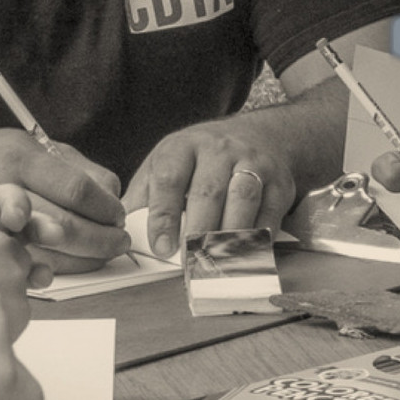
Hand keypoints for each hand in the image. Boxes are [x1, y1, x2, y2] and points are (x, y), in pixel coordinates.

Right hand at [0, 128, 128, 272]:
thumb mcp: (33, 145)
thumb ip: (75, 167)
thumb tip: (111, 194)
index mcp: (21, 158)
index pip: (76, 188)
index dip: (104, 208)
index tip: (118, 217)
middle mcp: (2, 187)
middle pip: (63, 225)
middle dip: (100, 239)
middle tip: (119, 243)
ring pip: (43, 253)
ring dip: (79, 259)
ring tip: (98, 256)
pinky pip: (11, 268)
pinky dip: (40, 273)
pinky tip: (56, 271)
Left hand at [124, 122, 291, 259]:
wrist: (257, 136)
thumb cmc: (200, 161)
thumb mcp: (166, 164)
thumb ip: (144, 198)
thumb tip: (120, 233)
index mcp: (183, 146)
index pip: (169, 179)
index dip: (164, 216)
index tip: (161, 248)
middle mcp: (219, 150)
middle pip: (208, 191)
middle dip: (198, 231)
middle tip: (189, 263)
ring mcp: (253, 163)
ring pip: (242, 199)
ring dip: (229, 236)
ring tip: (216, 263)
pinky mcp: (279, 182)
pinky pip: (271, 213)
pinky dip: (258, 238)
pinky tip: (245, 255)